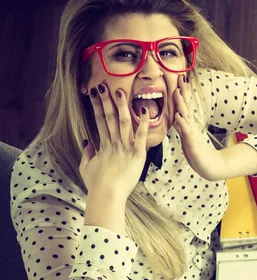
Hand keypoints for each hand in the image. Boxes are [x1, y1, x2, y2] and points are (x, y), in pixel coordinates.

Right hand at [80, 82, 149, 201]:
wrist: (106, 195)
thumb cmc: (96, 185)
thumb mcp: (87, 168)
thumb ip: (87, 154)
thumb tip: (87, 142)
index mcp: (103, 145)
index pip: (99, 120)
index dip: (97, 105)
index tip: (94, 93)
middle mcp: (113, 143)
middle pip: (109, 117)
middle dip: (106, 100)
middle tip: (103, 84)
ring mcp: (125, 147)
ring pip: (123, 122)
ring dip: (122, 105)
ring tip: (120, 90)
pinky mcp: (137, 154)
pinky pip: (141, 136)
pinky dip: (143, 123)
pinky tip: (145, 110)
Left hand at [171, 74, 222, 180]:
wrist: (209, 167)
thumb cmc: (198, 153)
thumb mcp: (187, 138)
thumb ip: (182, 127)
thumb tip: (177, 116)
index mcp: (188, 125)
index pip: (184, 105)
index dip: (181, 92)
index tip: (179, 77)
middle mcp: (191, 127)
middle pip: (186, 106)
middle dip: (182, 91)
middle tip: (180, 77)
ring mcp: (192, 134)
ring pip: (185, 116)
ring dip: (181, 104)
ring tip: (177, 92)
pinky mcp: (192, 144)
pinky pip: (186, 133)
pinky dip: (182, 124)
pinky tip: (178, 116)